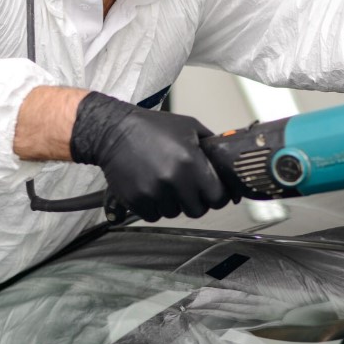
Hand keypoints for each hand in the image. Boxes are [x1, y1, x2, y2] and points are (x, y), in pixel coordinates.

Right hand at [70, 92, 232, 221]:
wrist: (113, 131)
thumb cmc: (152, 127)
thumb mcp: (189, 127)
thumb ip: (212, 146)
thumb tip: (229, 165)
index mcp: (191, 161)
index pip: (218, 197)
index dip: (218, 196)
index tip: (213, 192)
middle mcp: (173, 179)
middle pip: (197, 210)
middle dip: (196, 200)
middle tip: (187, 186)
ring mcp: (153, 192)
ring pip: (175, 213)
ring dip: (174, 203)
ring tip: (165, 182)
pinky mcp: (136, 200)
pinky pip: (153, 215)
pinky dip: (154, 206)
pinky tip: (151, 187)